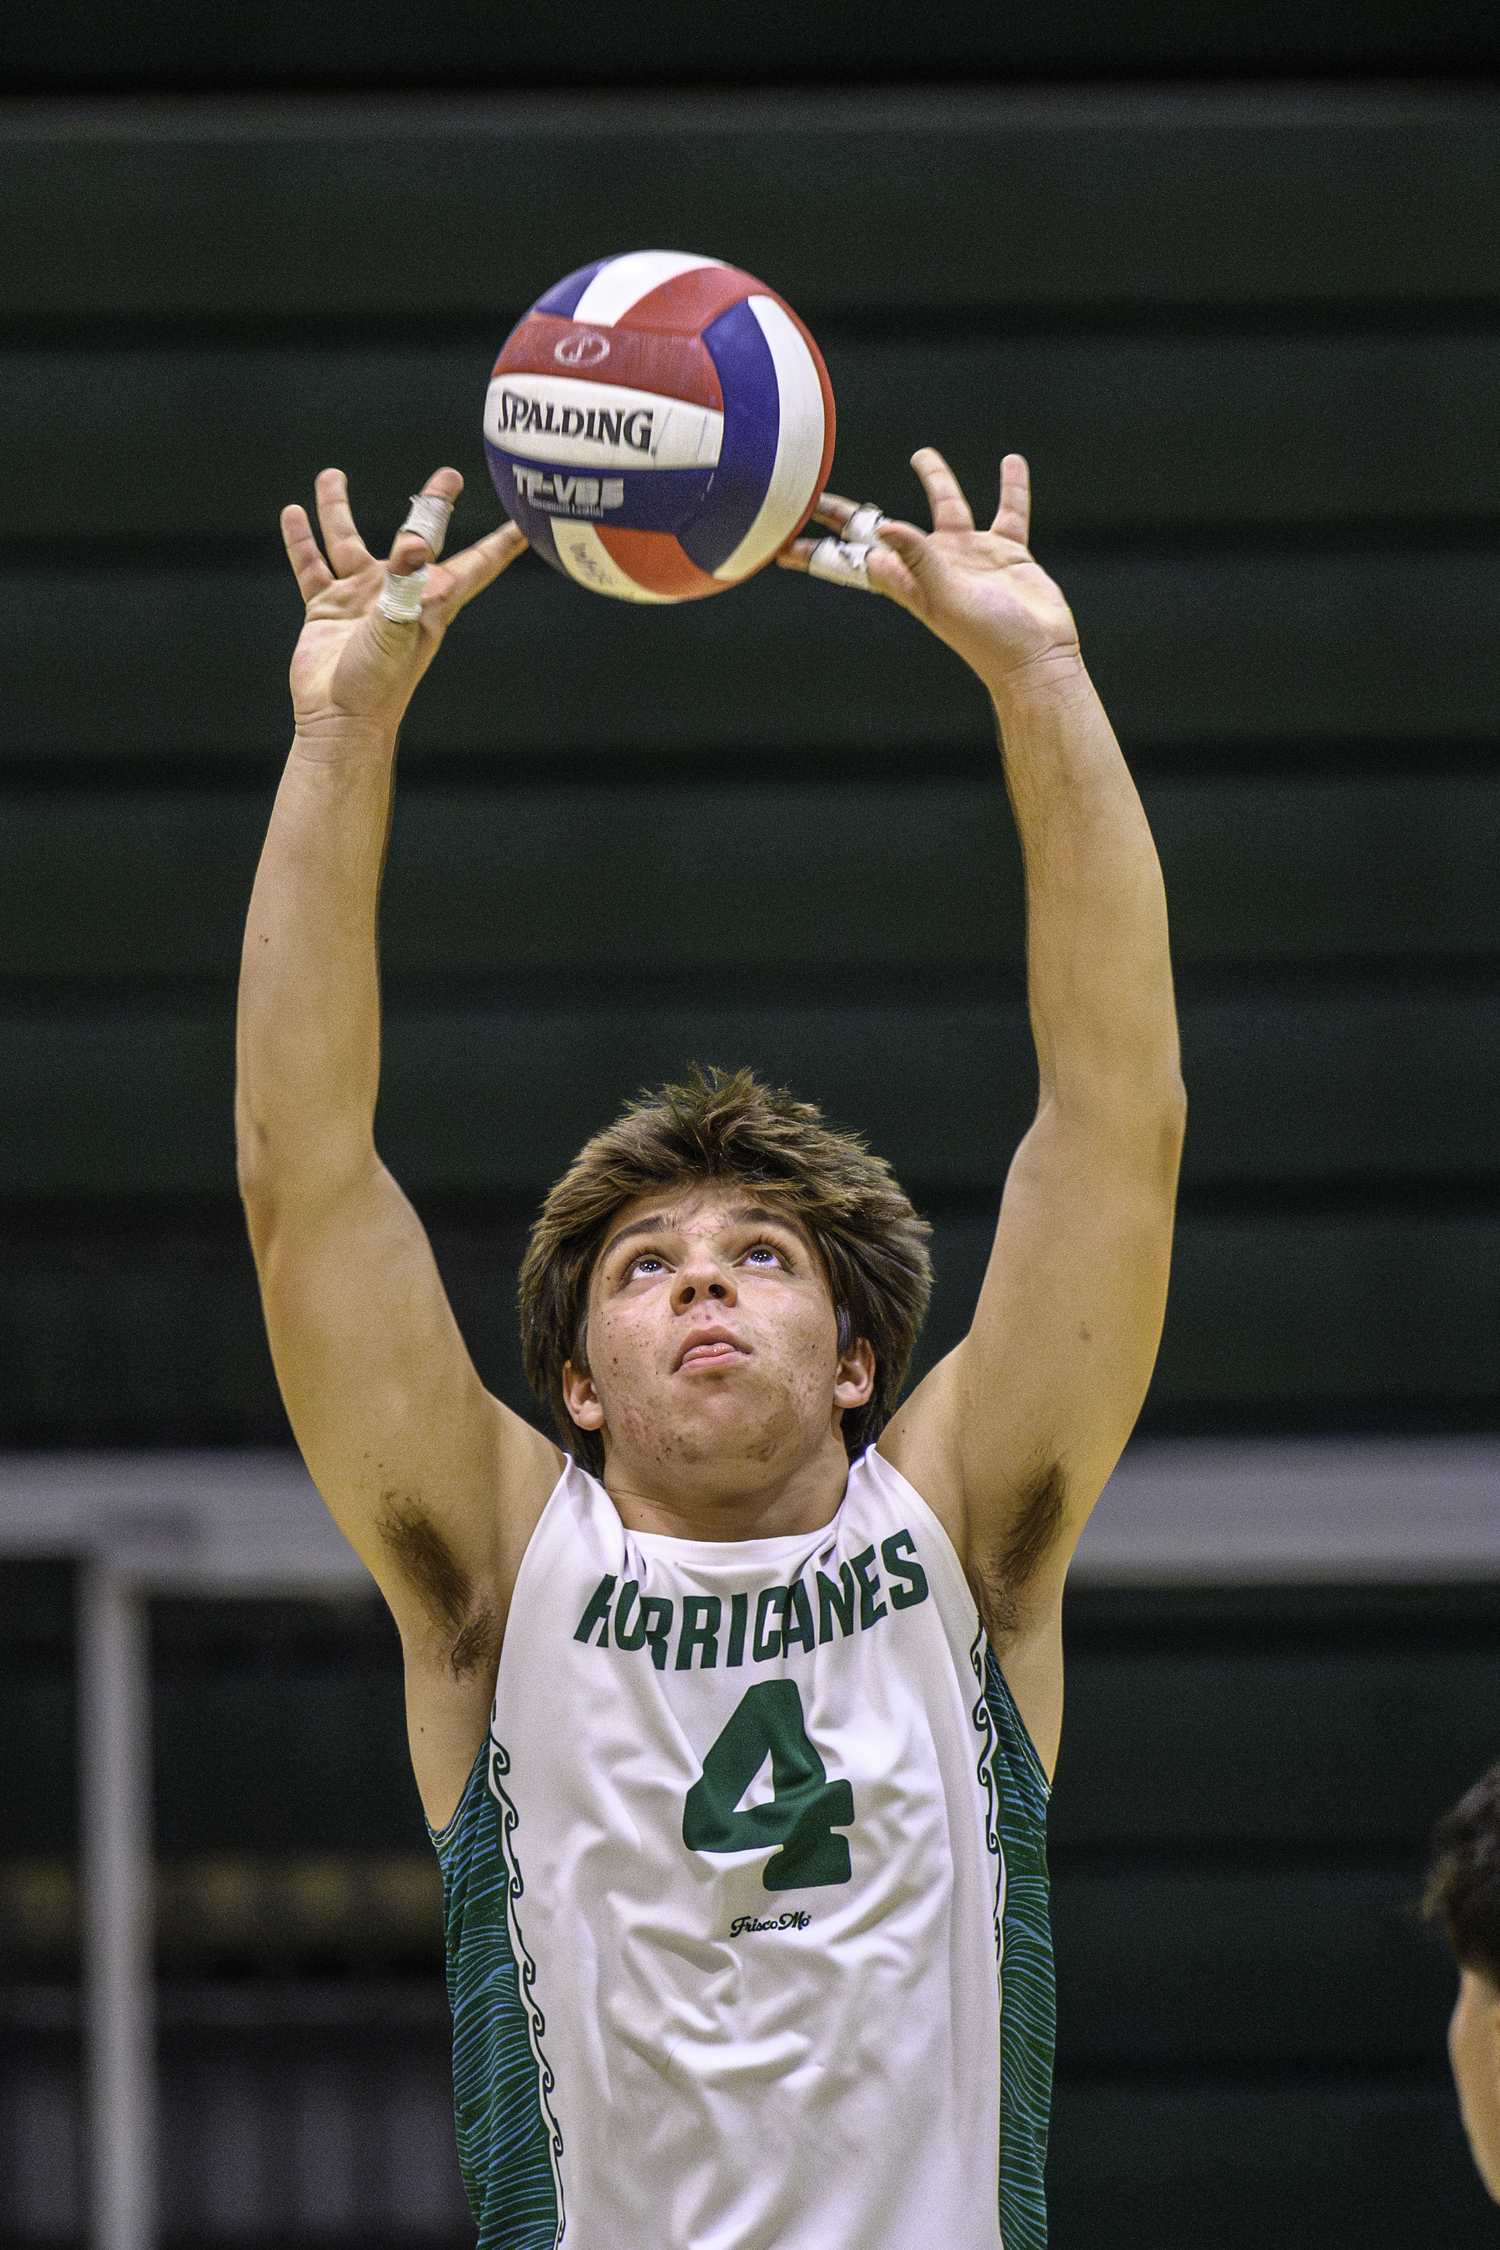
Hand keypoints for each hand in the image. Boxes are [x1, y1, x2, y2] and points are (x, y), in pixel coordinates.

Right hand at [280, 467, 527, 742]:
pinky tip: (293, 514)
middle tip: (448, 474)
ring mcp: (362, 599)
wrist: (338, 720)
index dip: (501, 544)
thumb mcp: (396, 629)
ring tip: (331, 475)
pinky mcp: (328, 608)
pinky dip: (301, 541)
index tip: (526, 522)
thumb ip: (405, 584)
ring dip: (337, 510)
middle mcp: (400, 594)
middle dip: (432, 506)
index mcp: (431, 602)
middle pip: (419, 538)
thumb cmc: (378, 685)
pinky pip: (313, 566)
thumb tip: (418, 541)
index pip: (476, 564)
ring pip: (347, 541)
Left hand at [779, 450, 1080, 700]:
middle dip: (850, 513)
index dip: (817, 551)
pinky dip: (1012, 487)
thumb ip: (916, 558)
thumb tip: (884, 526)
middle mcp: (931, 564)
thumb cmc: (986, 637)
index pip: (850, 559)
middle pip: (881, 528)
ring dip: (936, 480)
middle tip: (820, 493)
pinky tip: (1011, 462)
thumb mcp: (943, 596)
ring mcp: (968, 556)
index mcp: (907, 578)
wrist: (1036, 656)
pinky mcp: (1005, 552)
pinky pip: (1008, 511)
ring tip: (922, 455)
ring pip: (947, 507)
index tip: (782, 544)